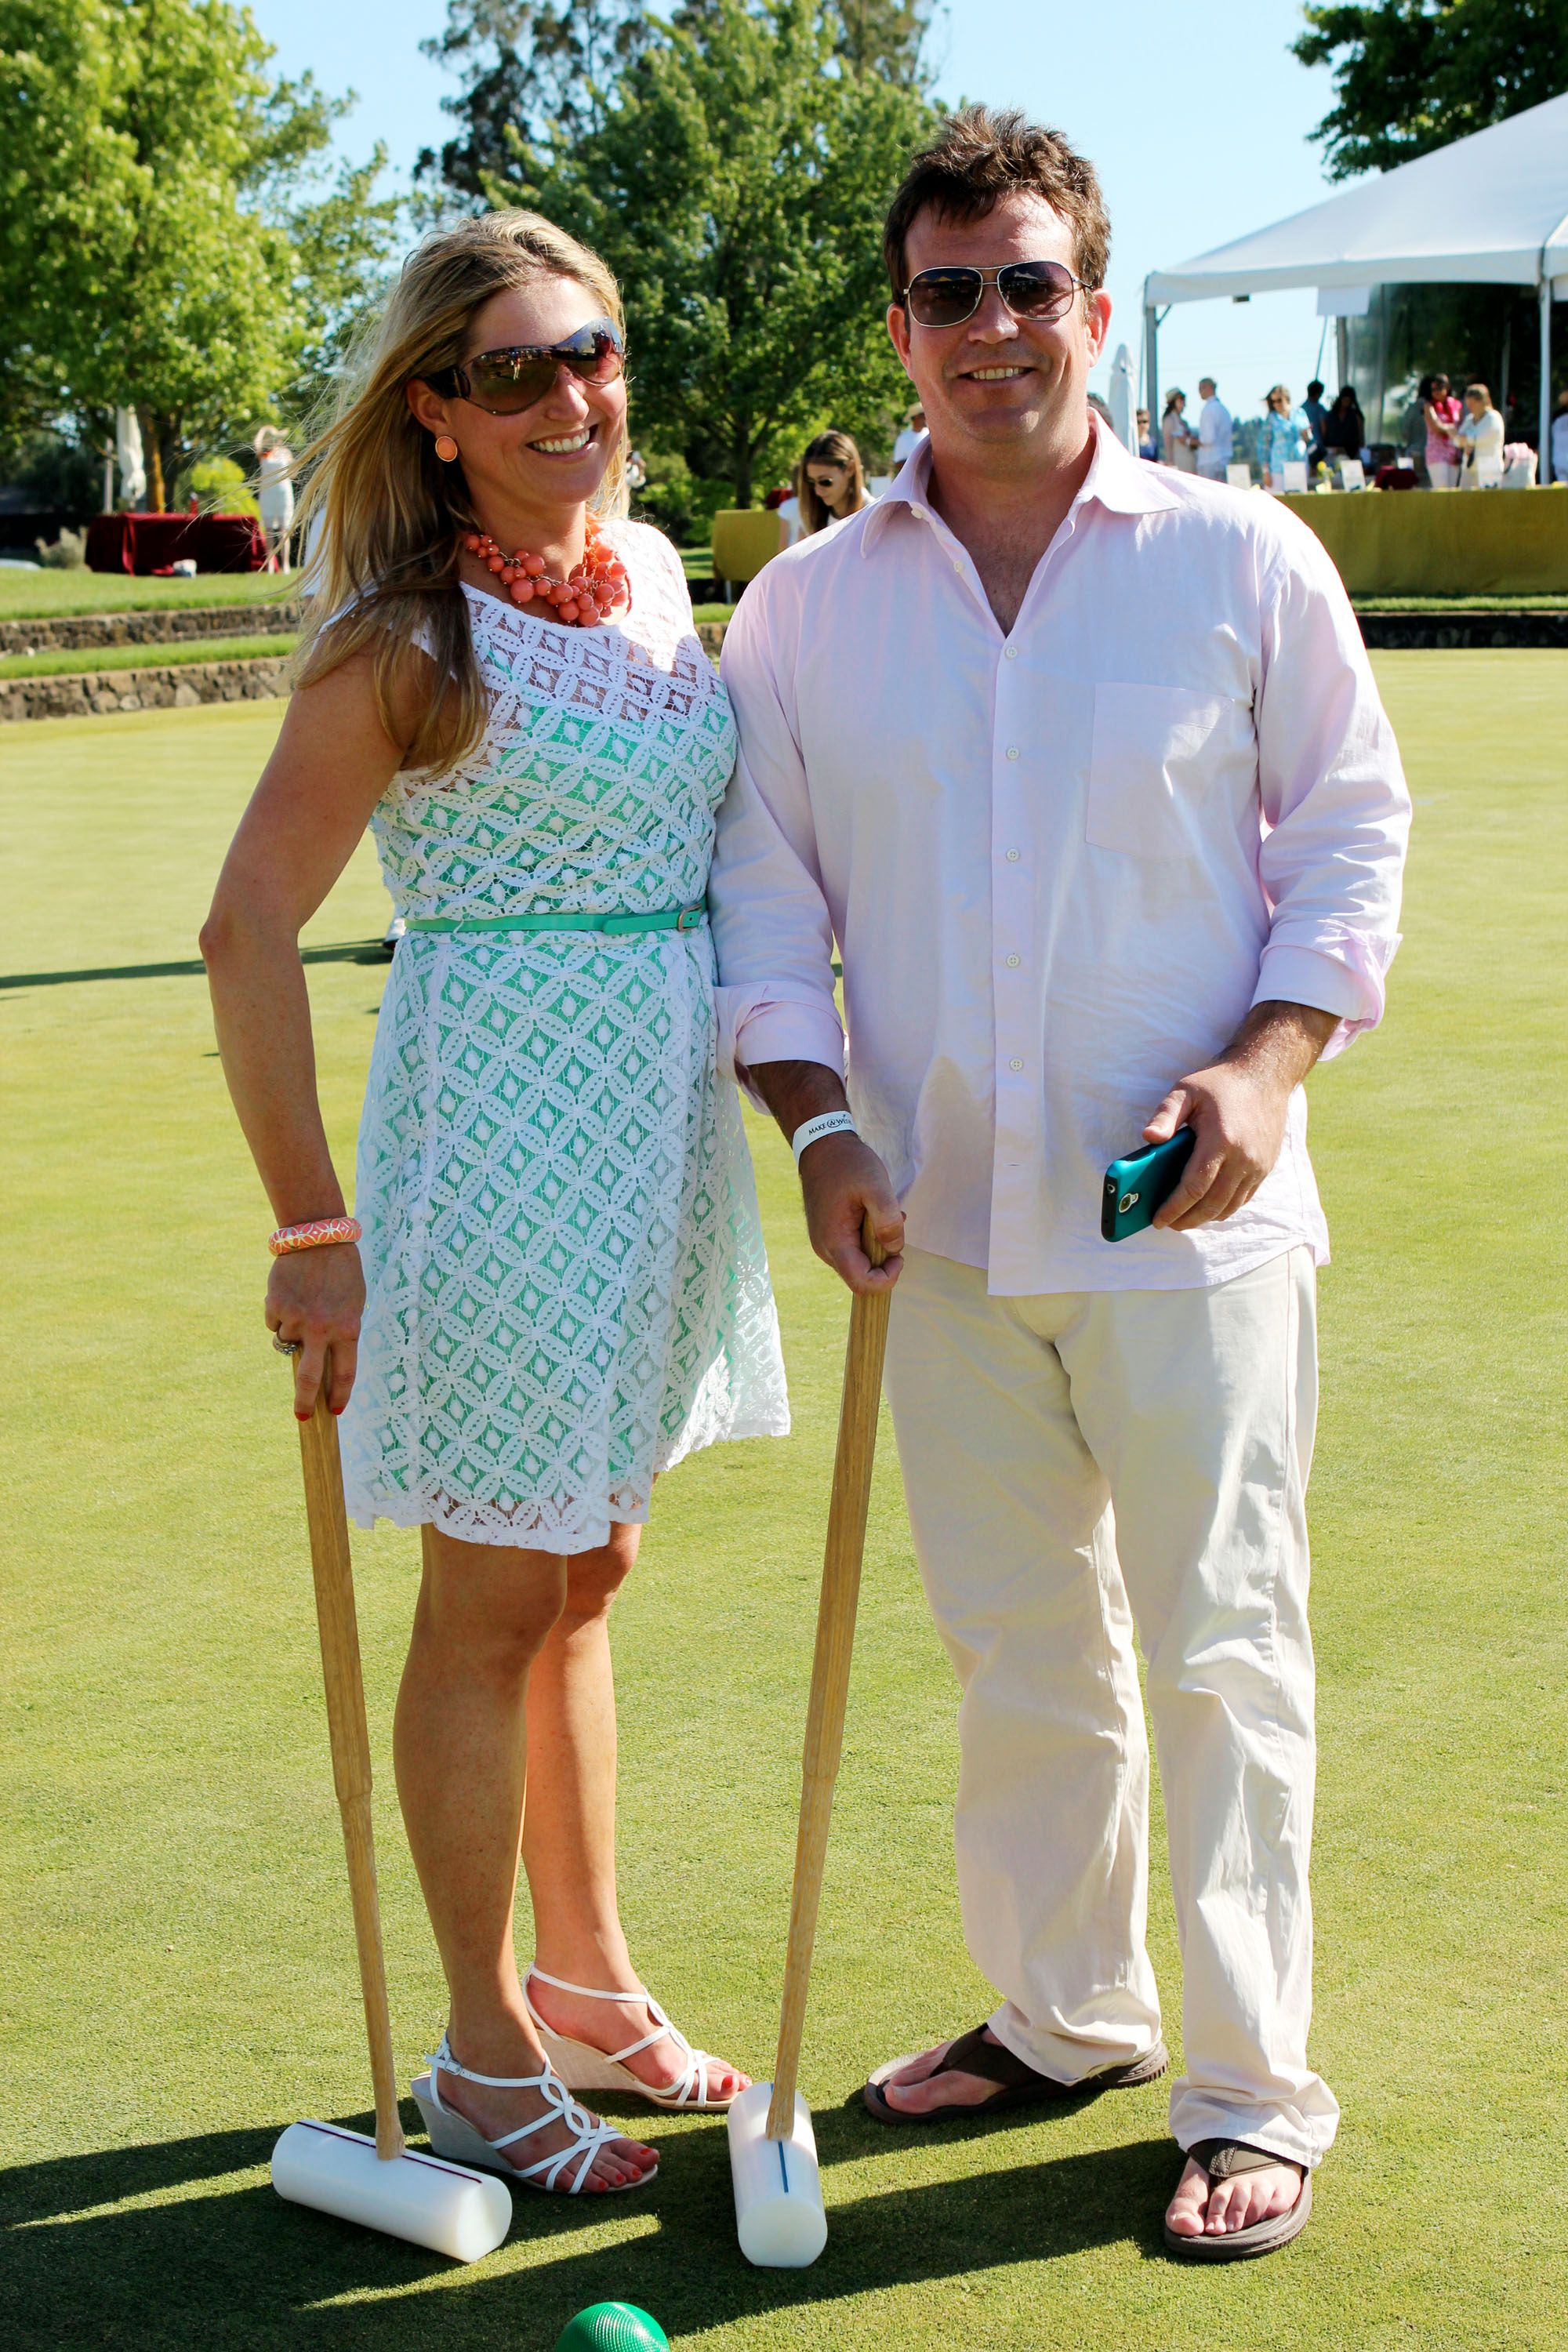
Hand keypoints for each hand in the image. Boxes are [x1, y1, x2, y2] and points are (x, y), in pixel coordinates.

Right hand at [266, 1242, 364, 1418]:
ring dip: (291, 1332)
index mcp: (347, 1329)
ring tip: (303, 1304)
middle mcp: (320, 1330)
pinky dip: (280, 1314)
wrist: (318, 1238)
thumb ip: (341, 1331)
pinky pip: (274, 1322)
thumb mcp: (353, 1303)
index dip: (339, 1394)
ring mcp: (295, 1320)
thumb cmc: (342, 1272)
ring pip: (286, 1342)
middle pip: (308, 1378)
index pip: (344, 1373)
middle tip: (302, 1417)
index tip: (335, 1410)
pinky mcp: (275, 1307)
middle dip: (304, 1401)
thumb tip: (322, 1361)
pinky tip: (291, 1293)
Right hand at [797, 1133, 904, 1294]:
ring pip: (858, 1263)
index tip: (899, 1255)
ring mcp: (824, 1242)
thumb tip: (894, 1249)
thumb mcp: (876, 1185)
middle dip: (883, 1260)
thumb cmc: (848, 1164)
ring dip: (877, 1247)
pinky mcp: (828, 1234)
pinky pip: (853, 1249)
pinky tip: (873, 1213)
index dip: (886, 1279)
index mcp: (834, 1241)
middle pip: (860, 1276)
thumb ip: (887, 1220)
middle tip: (894, 1225)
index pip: (861, 1284)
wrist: (822, 1146)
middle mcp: (825, 1248)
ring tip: (884, 1214)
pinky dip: (869, 1239)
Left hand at [1142, 1062, 1292, 1230]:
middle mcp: (1244, 1158)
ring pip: (1229, 1206)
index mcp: (1221, 1140)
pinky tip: (1206, 1206)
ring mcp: (1258, 1165)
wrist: (1265, 1075)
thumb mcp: (1186, 1090)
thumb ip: (1165, 1115)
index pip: (1195, 1187)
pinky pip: (1243, 1198)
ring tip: (1184, 1218)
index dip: (1174, 1208)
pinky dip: (1223, 1208)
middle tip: (1167, 1224)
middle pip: (1212, 1204)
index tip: (1157, 1219)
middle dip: (1188, 1220)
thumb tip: (1148, 1138)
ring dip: (1206, 1218)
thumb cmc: (1220, 1083)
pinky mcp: (1265, 1167)